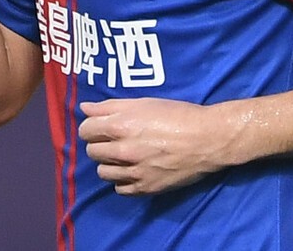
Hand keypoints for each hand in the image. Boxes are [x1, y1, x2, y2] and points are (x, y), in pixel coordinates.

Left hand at [78, 98, 235, 195]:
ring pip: (103, 172)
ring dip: (110, 163)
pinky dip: (124, 180)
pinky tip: (135, 169)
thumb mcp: (144, 103)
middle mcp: (123, 151)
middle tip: (116, 140)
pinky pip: (120, 189)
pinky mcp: (145, 188)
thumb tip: (84, 108)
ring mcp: (133, 172)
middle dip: (100, 144)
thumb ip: (110, 106)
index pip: (85, 131)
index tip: (102, 126)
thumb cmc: (177, 115)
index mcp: (120, 126)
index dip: (92, 127)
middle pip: (92, 152)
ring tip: (126, 155)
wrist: (207, 139)